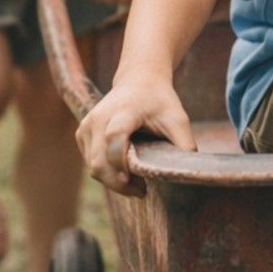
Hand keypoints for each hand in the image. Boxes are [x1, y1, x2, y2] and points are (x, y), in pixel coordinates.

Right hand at [76, 75, 195, 196]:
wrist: (138, 80)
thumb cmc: (160, 101)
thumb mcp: (177, 119)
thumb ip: (184, 144)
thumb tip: (190, 174)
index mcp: (123, 111)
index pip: (114, 137)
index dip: (120, 163)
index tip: (136, 183)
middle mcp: (99, 117)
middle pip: (99, 160)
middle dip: (119, 184)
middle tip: (141, 191)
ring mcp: (87, 125)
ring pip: (93, 166)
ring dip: (112, 181)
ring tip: (135, 183)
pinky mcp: (82, 133)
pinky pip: (90, 162)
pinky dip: (106, 172)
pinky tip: (124, 172)